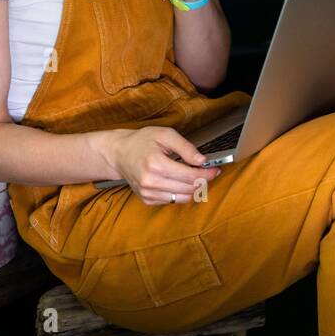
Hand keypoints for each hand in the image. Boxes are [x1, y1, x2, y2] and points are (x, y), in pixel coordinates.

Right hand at [107, 127, 221, 205]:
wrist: (119, 153)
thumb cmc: (142, 141)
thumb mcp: (165, 135)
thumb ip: (185, 147)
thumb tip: (202, 161)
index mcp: (155, 164)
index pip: (190, 175)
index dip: (207, 173)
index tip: (215, 169)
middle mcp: (151, 182)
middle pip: (189, 188)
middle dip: (203, 180)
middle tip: (208, 172)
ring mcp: (148, 193)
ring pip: (183, 197)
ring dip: (193, 188)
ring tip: (194, 176)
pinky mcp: (147, 200)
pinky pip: (173, 201)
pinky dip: (181, 192)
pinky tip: (178, 181)